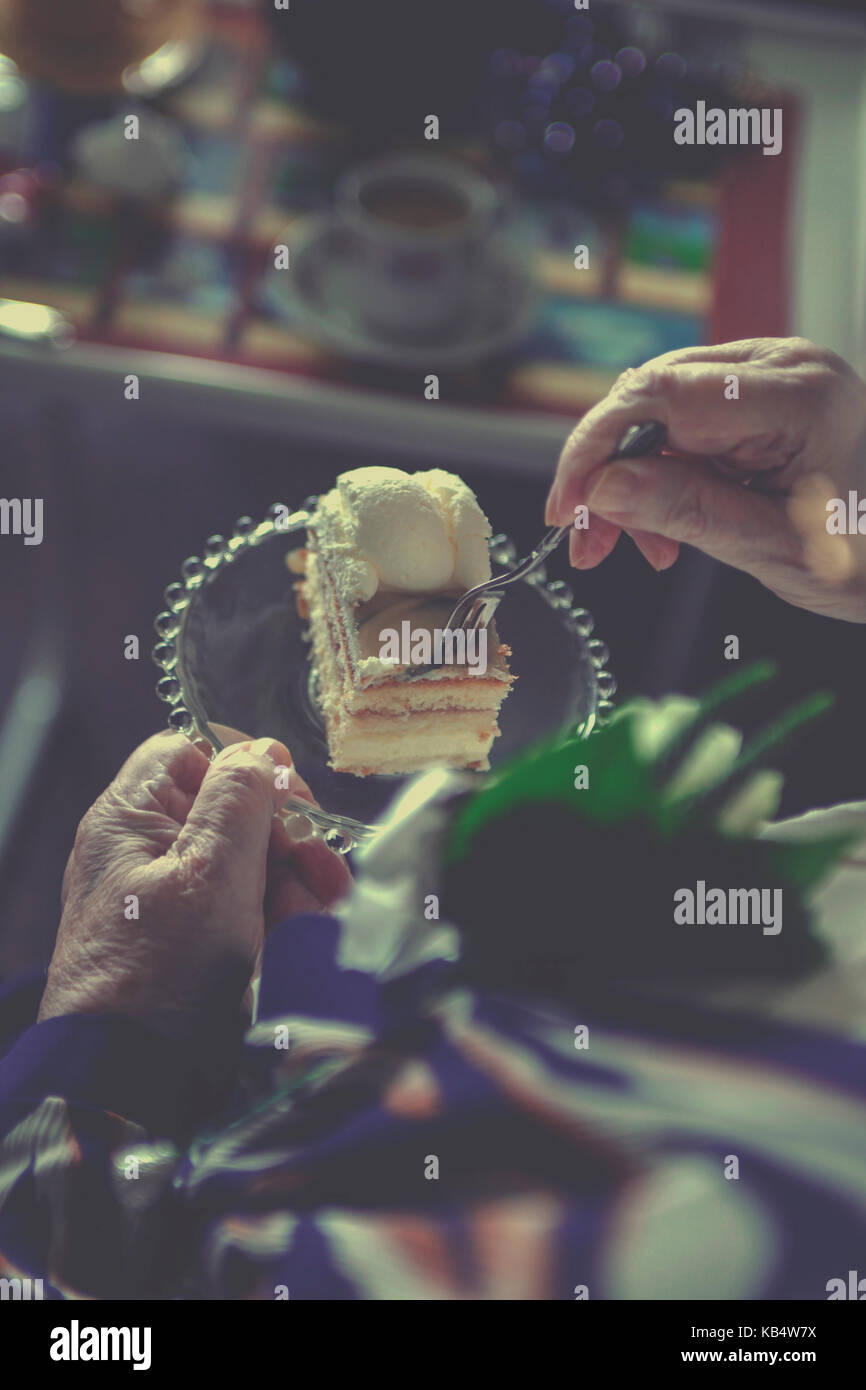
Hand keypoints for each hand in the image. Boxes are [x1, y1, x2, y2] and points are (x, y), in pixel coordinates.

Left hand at [39, 731, 350, 1030]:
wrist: (132, 1077)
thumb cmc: (161, 970)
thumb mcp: (209, 871)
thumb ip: (239, 800)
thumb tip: (260, 751)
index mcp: (129, 818)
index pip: (184, 752)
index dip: (241, 763)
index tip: (288, 792)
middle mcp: (143, 850)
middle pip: (227, 810)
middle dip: (283, 835)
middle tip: (320, 862)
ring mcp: (166, 896)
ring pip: (245, 861)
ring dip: (293, 878)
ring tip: (326, 905)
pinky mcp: (190, 938)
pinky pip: (242, 906)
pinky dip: (280, 913)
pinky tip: (311, 930)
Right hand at [545, 338, 865, 621]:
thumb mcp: (776, 548)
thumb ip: (690, 512)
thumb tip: (604, 487)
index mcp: (798, 397)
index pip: (663, 396)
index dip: (598, 447)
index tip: (568, 508)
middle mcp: (781, 366)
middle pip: (652, 397)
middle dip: (606, 473)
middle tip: (588, 544)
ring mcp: (770, 375)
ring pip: (658, 412)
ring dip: (629, 481)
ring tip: (636, 549)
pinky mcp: (758, 396)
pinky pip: (683, 424)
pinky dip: (659, 476)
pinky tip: (662, 527)